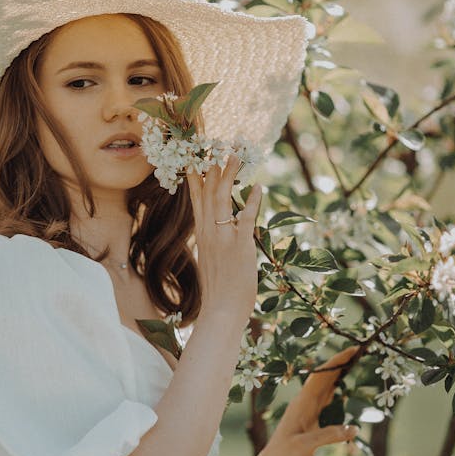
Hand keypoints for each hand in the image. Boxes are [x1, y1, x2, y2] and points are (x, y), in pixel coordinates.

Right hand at [185, 157, 261, 330]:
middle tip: (216, 144)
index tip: (196, 157)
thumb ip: (215, 243)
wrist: (221, 311)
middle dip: (212, 166)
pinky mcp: (239, 246)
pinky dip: (251, 202)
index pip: (196, 198)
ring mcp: (223, 238)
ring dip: (229, 175)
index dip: (196, 176)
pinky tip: (257, 187)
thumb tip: (222, 232)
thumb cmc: (219, 291)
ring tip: (234, 154)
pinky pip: (245, 218)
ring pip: (222, 199)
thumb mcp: (212, 260)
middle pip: (207, 192)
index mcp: (201, 234)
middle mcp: (208, 232)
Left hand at [256, 346, 358, 455]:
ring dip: (339, 377)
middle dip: (340, 364)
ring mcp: (307, 417)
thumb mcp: (303, 447)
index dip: (336, 362)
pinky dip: (336, 396)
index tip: (353, 349)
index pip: (321, 377)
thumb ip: (326, 436)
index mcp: (301, 406)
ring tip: (354, 365)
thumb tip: (353, 428)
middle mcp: (304, 407)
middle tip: (360, 352)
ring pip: (325, 391)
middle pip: (325, 379)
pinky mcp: (310, 428)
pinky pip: (326, 406)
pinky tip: (342, 393)